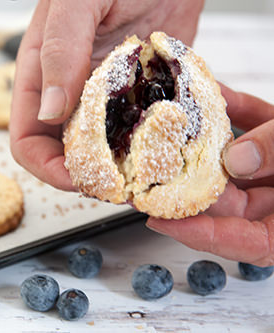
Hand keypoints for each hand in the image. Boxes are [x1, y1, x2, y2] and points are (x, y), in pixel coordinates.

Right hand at [9, 0, 203, 190]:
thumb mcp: (78, 1)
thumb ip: (60, 51)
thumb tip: (49, 110)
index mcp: (41, 75)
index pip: (27, 140)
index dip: (47, 168)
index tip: (81, 179)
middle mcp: (70, 92)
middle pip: (66, 154)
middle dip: (90, 176)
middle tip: (124, 185)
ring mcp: (105, 96)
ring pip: (104, 149)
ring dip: (123, 167)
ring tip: (152, 173)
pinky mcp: (139, 93)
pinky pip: (139, 129)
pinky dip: (153, 145)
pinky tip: (172, 148)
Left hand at [147, 84, 273, 265]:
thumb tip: (236, 159)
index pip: (244, 242)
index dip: (199, 234)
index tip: (158, 219)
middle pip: (228, 199)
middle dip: (188, 180)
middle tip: (149, 166)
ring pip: (236, 160)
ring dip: (206, 141)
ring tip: (169, 125)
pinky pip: (255, 126)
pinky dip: (236, 110)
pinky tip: (212, 92)